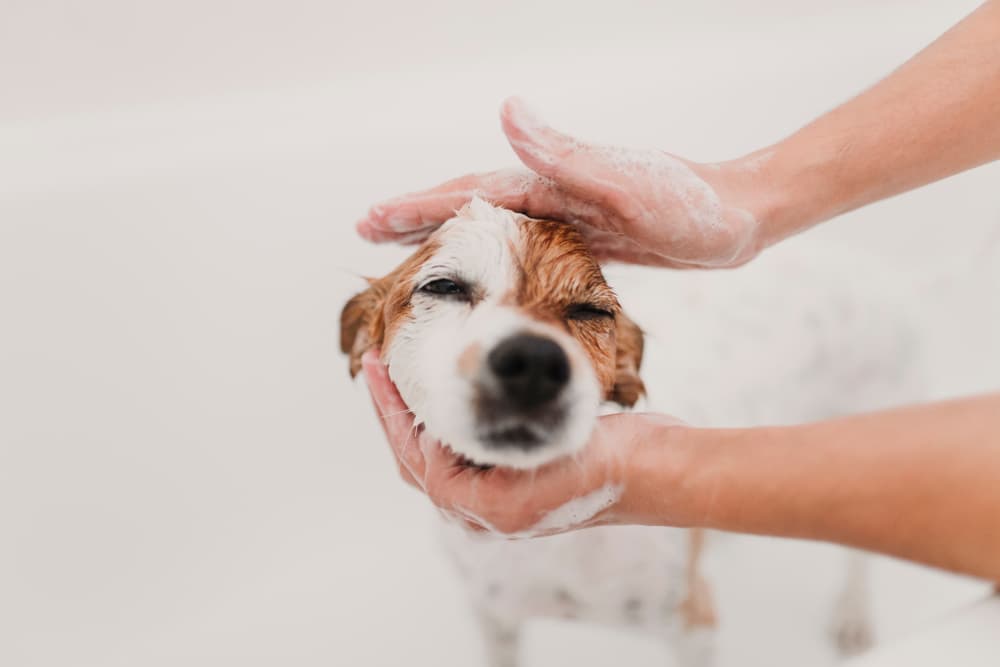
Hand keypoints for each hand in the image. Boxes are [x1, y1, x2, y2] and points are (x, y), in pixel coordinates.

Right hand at [355, 97, 773, 267]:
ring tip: (408, 249)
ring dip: (448, 237)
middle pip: (470, 206)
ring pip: (491, 228)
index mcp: (552, 181)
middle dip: (417, 217)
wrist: (741, 217)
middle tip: (367, 231)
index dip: (418, 206)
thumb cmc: (691, 204)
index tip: (370, 218)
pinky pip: (523, 248)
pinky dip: (492, 256)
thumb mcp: (626, 183)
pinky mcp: (588, 238)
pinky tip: (483, 269)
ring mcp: (568, 216)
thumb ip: (565, 153)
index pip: (469, 193)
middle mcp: (553, 194)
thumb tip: (505, 110)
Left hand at [361, 349, 696, 535]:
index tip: (377, 367)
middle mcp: (487, 511)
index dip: (390, 411)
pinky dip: (451, 421)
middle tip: (377, 367)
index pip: (416, 457)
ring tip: (405, 377)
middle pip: (418, 461)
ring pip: (440, 457)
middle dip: (395, 414)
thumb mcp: (536, 453)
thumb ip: (476, 456)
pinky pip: (468, 451)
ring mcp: (503, 498)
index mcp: (484, 510)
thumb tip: (424, 438)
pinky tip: (453, 393)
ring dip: (421, 416)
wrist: (657, 470)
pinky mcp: (519, 480)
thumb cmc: (605, 463)